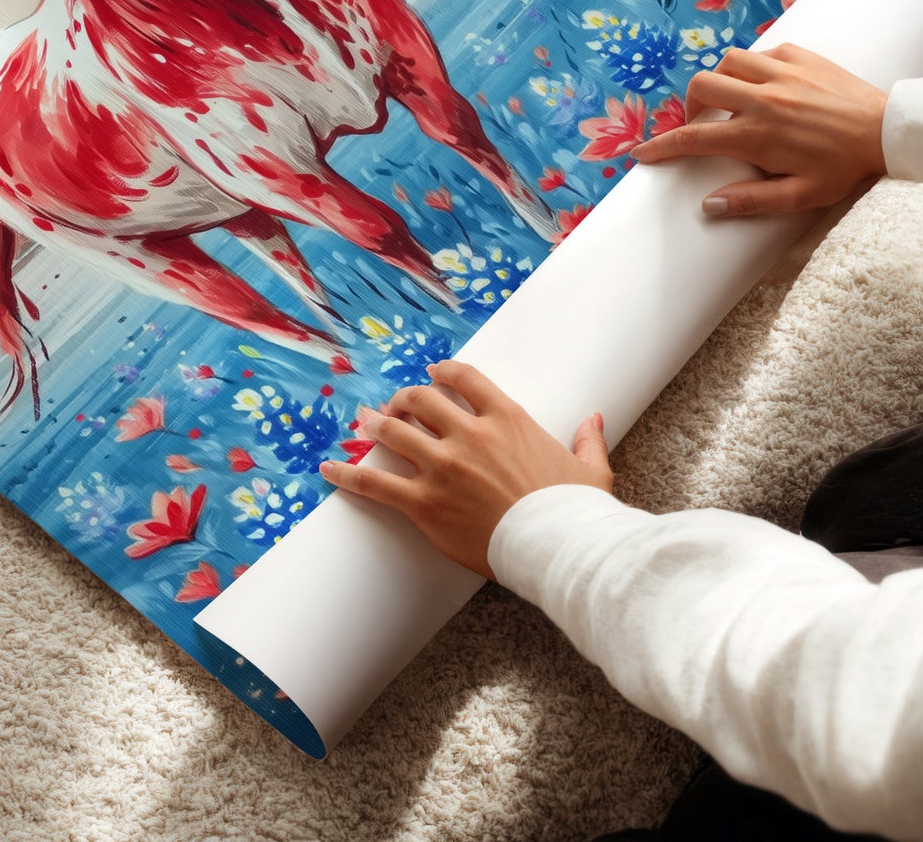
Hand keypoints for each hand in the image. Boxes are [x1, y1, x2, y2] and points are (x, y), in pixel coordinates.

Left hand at [318, 360, 610, 579]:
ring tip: (360, 423)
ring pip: (394, 432)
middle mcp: (470, 435)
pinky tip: (328, 468)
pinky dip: (347, 473)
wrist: (558, 548)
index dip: (443, 373)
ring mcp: (443, 467)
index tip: (433, 375)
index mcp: (507, 419)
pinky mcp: (425, 503)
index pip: (465, 379)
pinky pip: (375, 483)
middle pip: (421, 401)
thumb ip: (587, 440)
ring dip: (374, 425)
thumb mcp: (590, 470)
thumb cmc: (575, 512)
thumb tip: (594, 419)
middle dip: (403, 399)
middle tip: (394, 405)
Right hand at [630, 44, 887, 216]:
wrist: (888, 131)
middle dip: (689, 105)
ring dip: (721, 80)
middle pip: (701, 87)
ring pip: (727, 62)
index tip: (642, 154)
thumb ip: (752, 201)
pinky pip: (762, 52)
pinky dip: (753, 66)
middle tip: (700, 124)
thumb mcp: (800, 196)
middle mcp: (762, 98)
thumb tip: (709, 205)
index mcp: (757, 135)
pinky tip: (765, 84)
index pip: (693, 138)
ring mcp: (781, 72)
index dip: (661, 146)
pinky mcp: (800, 55)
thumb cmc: (845, 169)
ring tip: (731, 100)